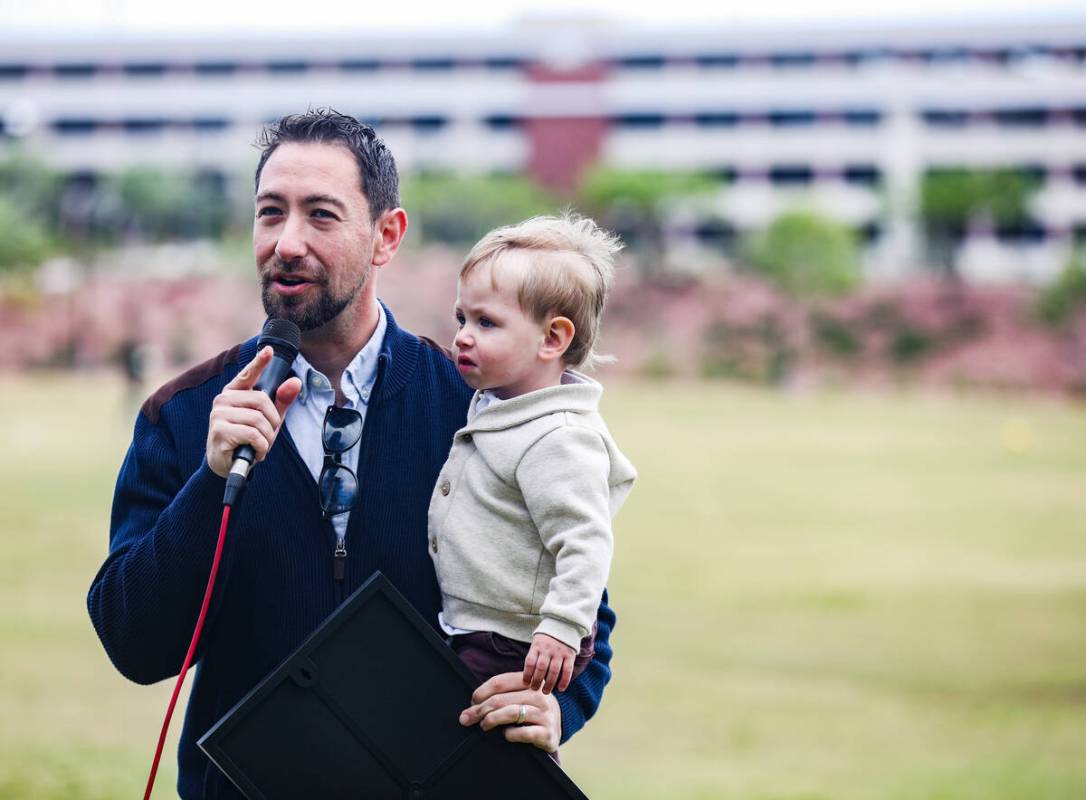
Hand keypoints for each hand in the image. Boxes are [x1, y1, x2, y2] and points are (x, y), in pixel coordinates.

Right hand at [206, 346, 300, 477]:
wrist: (226, 464)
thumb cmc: (247, 439)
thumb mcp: (268, 420)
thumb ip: (281, 401)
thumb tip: (295, 381)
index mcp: (235, 392)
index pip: (247, 374)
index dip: (259, 362)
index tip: (269, 350)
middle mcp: (223, 400)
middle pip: (262, 400)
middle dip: (273, 421)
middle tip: (268, 434)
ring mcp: (219, 414)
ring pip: (258, 420)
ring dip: (267, 437)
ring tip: (260, 445)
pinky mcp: (219, 431)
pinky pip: (253, 434)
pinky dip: (261, 447)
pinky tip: (256, 452)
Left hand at [459, 671, 561, 752]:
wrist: (556, 727)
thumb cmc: (530, 710)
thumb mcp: (519, 696)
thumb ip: (500, 696)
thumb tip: (470, 707)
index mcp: (529, 681)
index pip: (500, 682)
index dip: (481, 692)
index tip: (471, 702)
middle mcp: (539, 695)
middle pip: (502, 699)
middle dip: (480, 709)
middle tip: (467, 718)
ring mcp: (545, 714)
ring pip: (511, 713)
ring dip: (492, 719)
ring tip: (483, 725)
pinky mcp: (547, 733)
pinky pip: (523, 733)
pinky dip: (510, 734)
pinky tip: (506, 734)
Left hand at [523, 633, 576, 693]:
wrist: (564, 624)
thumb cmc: (546, 639)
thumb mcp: (537, 643)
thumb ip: (534, 657)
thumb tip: (528, 677)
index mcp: (537, 646)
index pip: (530, 662)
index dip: (527, 674)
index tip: (526, 683)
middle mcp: (548, 649)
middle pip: (541, 668)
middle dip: (537, 681)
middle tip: (535, 689)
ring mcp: (559, 652)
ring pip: (554, 671)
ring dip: (549, 684)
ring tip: (545, 692)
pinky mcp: (570, 655)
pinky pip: (567, 670)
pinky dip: (564, 681)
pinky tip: (560, 689)